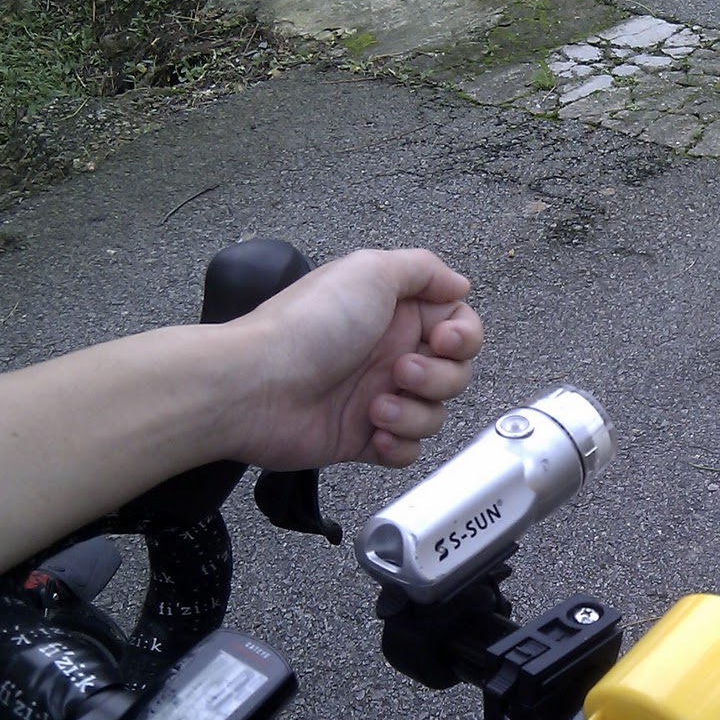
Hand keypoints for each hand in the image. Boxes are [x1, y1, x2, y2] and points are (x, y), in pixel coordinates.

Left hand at [226, 249, 484, 469]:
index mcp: (395, 314)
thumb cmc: (307, 327)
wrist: (256, 387)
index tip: (444, 340)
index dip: (463, 337)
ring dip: (415, 412)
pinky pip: (409, 450)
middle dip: (439, 377)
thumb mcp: (369, 271)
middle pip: (456, 373)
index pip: (459, 326)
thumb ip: (423, 269)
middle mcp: (390, 353)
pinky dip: (400, 444)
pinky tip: (373, 432)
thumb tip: (459, 283)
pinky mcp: (365, 437)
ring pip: (436, 413)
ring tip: (375, 407)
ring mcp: (379, 396)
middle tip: (399, 372)